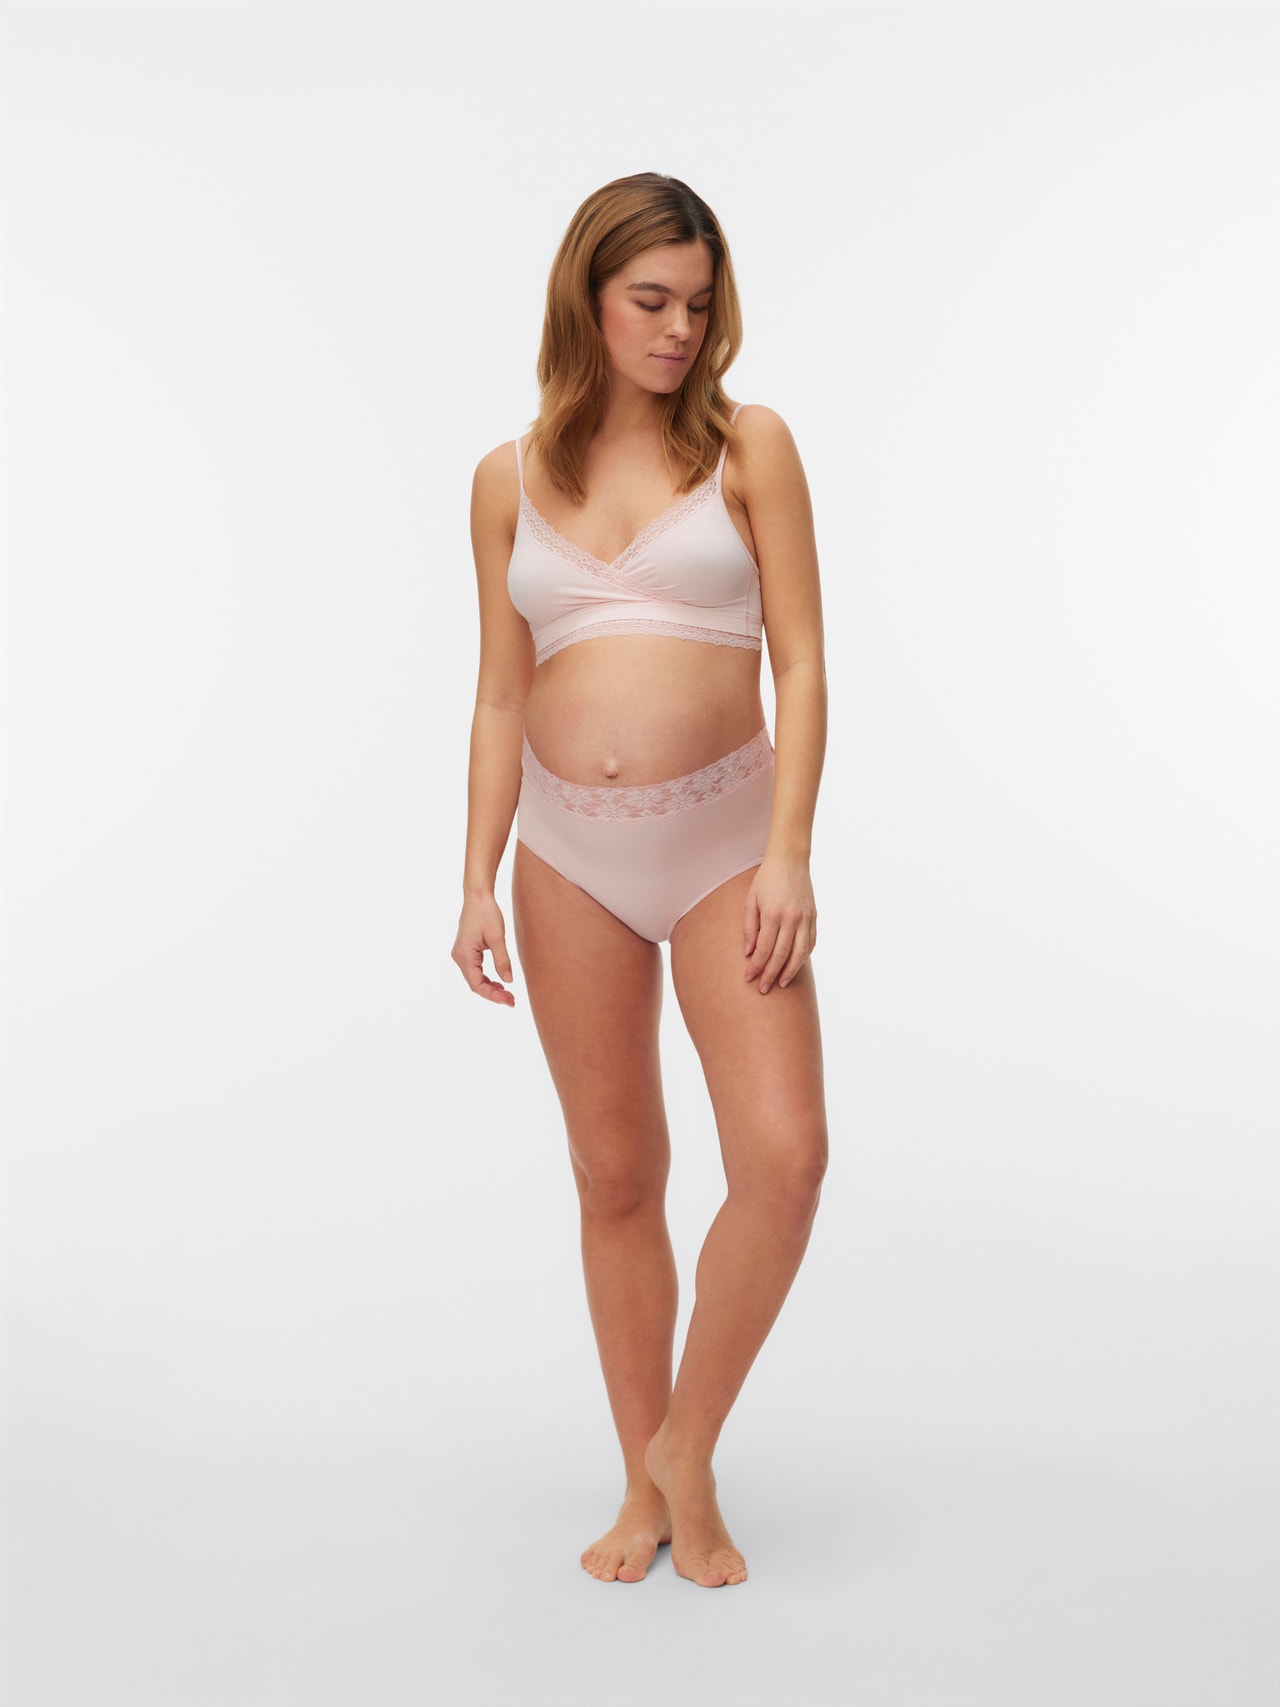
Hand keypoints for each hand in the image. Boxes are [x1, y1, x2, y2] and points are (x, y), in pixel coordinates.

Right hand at [452, 894, 515, 1005]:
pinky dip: (486, 978)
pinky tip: (499, 982)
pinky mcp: (466, 951)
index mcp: (464, 955)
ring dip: (490, 987)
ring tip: (508, 994)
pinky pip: (475, 970)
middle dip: (493, 994)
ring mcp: (461, 954)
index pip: (476, 984)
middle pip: (474, 984)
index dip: (493, 995)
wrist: (477, 896)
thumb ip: (502, 960)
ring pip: (475, 978)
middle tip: (512, 1001)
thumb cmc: (486, 913)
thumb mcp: (497, 937)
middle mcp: (459, 957)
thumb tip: (509, 981)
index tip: (509, 1000)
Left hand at [743, 856, 816, 993]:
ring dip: (790, 971)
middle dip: (770, 974)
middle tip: (763, 989)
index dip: (756, 966)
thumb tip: (748, 952)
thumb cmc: (766, 879)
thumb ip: (750, 927)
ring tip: (781, 983)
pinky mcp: (814, 917)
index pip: (763, 949)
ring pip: (799, 953)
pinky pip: (810, 943)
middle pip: (781, 955)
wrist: (790, 860)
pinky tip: (795, 965)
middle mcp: (791, 919)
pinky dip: (803, 957)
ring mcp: (805, 919)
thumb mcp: (751, 900)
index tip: (749, 978)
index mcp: (772, 914)